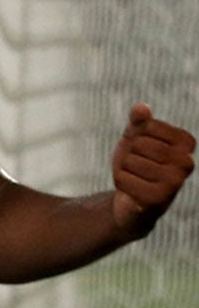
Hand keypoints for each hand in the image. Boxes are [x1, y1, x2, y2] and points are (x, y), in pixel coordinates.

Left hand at [110, 103, 194, 236]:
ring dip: (124, 169)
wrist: (133, 198)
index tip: (142, 148)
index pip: (147, 125)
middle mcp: (187, 163)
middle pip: (139, 144)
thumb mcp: (135, 138)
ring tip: (136, 178)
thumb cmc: (137, 162)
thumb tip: (141, 108)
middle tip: (137, 165)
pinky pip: (124, 180)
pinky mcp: (159, 199)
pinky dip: (120, 183)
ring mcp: (175, 182)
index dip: (135, 136)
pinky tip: (132, 191)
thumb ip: (138, 121)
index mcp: (186, 143)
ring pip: (130, 161)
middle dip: (128, 153)